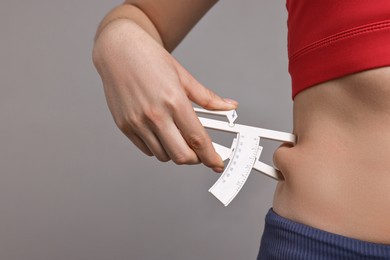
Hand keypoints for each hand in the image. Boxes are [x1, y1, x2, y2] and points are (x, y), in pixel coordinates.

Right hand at [93, 20, 237, 171]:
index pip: (197, 139)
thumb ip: (207, 98)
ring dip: (175, 152)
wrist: (119, 50)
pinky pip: (146, 149)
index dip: (210, 156)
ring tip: (178, 135)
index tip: (217, 162)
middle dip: (194, 159)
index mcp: (174, 101)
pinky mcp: (124, 126)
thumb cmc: (150, 59)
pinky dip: (158, 147)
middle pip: (181, 155)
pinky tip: (161, 133)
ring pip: (163, 155)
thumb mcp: (184, 76)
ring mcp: (137, 122)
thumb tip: (228, 106)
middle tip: (199, 152)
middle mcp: (155, 115)